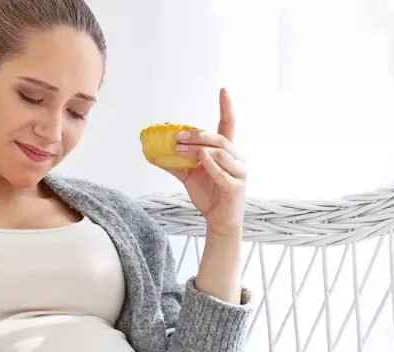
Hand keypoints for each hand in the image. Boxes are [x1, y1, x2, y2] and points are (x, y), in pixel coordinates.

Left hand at [168, 88, 246, 238]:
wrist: (218, 220)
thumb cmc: (208, 195)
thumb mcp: (189, 176)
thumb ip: (176, 163)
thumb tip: (154, 152)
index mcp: (227, 152)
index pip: (228, 125)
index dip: (227, 107)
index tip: (223, 89)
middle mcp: (237, 158)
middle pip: (218, 138)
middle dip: (196, 135)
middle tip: (176, 137)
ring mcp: (239, 172)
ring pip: (220, 153)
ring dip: (197, 149)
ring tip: (178, 149)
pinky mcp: (235, 186)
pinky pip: (222, 172)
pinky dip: (210, 164)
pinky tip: (200, 158)